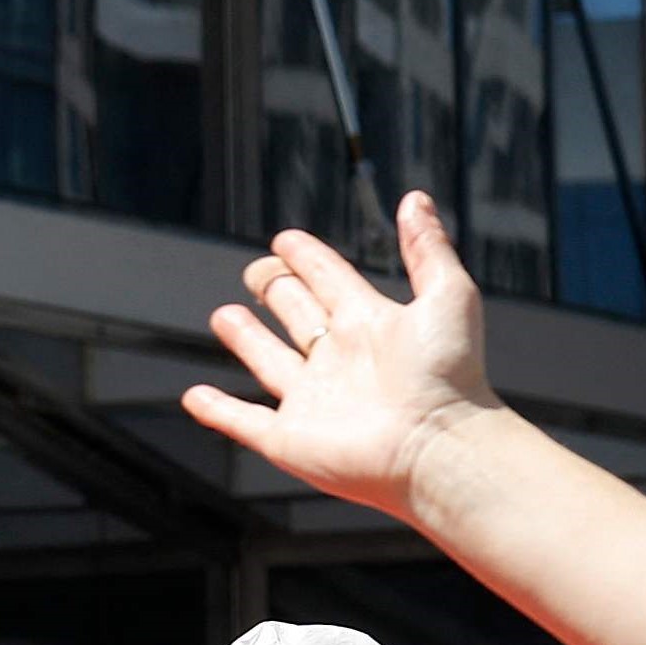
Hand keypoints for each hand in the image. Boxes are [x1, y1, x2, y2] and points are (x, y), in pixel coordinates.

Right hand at [180, 193, 503, 524]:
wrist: (437, 446)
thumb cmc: (450, 375)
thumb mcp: (447, 295)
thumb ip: (427, 248)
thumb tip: (415, 198)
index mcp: (370, 324)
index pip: (330, 279)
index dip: (308, 257)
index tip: (286, 239)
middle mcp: (338, 360)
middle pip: (297, 314)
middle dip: (277, 289)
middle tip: (259, 270)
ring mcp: (311, 401)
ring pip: (269, 361)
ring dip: (246, 339)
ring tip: (223, 315)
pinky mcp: (288, 439)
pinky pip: (243, 422)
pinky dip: (217, 411)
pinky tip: (195, 396)